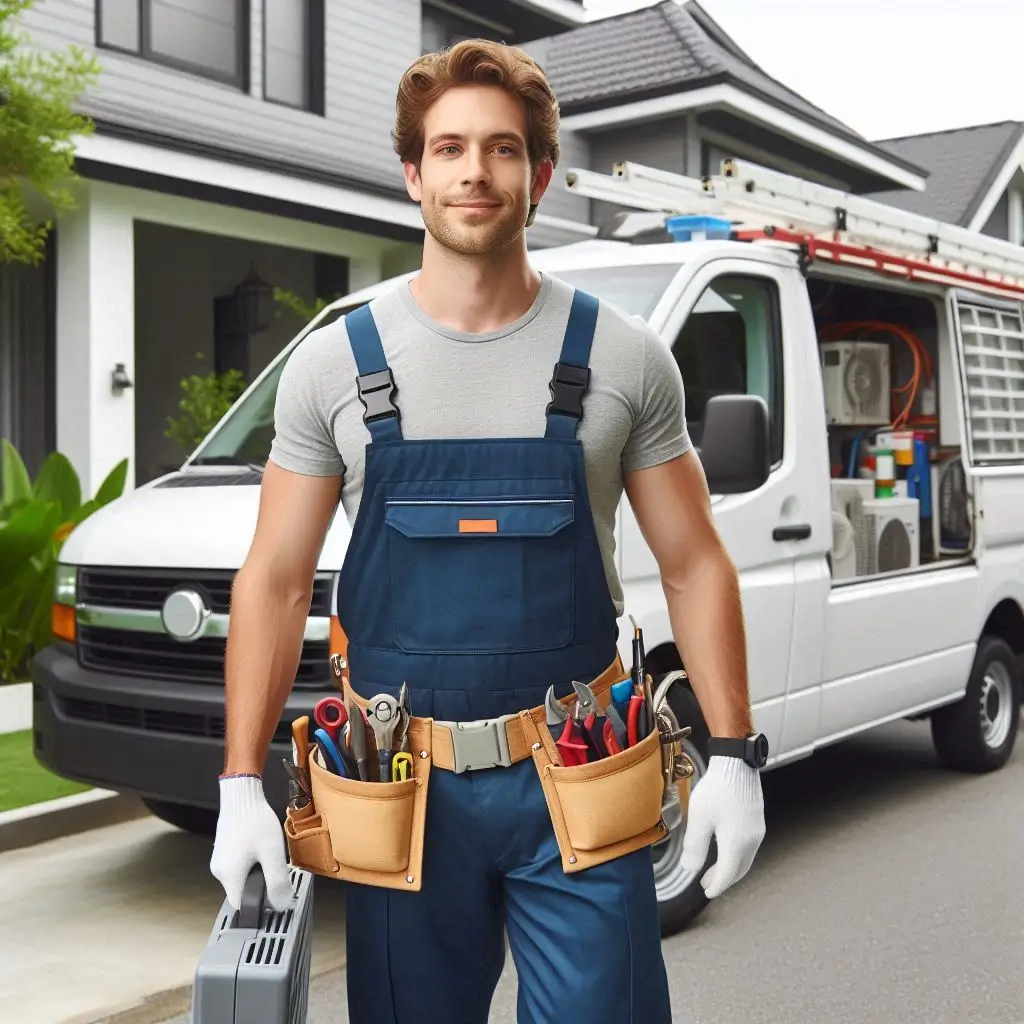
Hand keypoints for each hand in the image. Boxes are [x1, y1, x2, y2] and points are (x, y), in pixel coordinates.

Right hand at [210, 775, 294, 911]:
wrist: (241, 795)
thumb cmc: (255, 822)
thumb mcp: (273, 853)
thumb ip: (277, 881)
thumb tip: (282, 904)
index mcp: (229, 876)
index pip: (243, 905)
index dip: (260, 904)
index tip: (275, 893)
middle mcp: (219, 871)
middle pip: (242, 891)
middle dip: (260, 885)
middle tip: (275, 867)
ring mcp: (219, 860)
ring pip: (240, 877)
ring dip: (256, 871)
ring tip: (268, 853)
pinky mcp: (223, 850)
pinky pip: (237, 865)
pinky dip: (250, 862)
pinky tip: (260, 847)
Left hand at [680, 755, 765, 898]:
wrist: (736, 763)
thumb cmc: (717, 789)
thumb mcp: (699, 819)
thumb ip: (694, 846)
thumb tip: (689, 869)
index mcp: (737, 843)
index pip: (727, 874)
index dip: (716, 885)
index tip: (706, 892)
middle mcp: (752, 840)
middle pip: (739, 869)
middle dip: (723, 879)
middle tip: (707, 883)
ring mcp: (757, 829)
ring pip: (745, 858)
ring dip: (730, 866)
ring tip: (714, 868)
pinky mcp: (757, 819)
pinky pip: (748, 846)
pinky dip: (736, 854)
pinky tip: (724, 847)